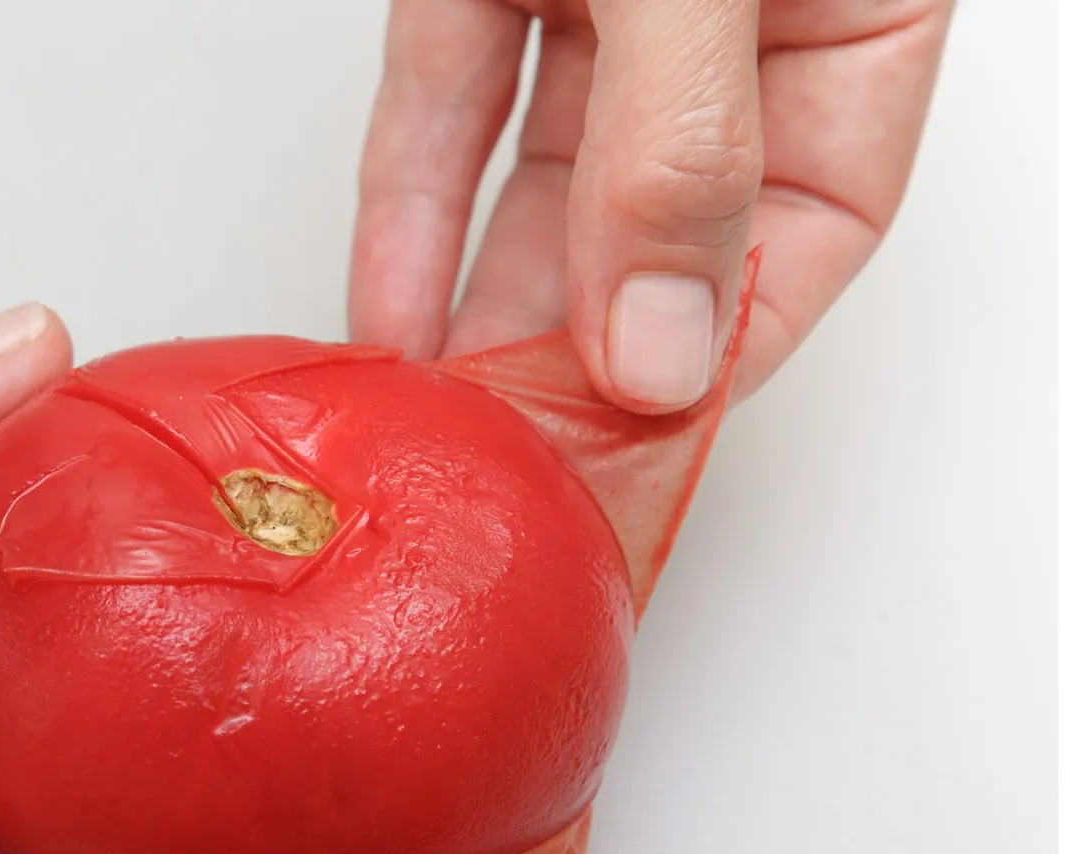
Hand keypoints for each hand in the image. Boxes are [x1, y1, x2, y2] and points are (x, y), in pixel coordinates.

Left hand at [348, 0, 950, 410]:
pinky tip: (395, 305)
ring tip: (450, 409)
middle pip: (667, 218)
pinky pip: (455, 100)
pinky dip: (416, 202)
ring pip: (552, 176)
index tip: (642, 428)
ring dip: (490, 298)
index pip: (821, 212)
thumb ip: (680, 145)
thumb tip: (660, 341)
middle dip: (585, 344)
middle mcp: (727, 15)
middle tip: (524, 446)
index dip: (730, 338)